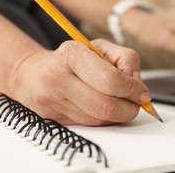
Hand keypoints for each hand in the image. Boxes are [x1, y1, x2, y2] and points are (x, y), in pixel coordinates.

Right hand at [10, 39, 150, 125]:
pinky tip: (104, 108)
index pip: (111, 80)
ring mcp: (52, 102)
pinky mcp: (52, 120)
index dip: (133, 89)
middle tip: (137, 103)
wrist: (33, 75)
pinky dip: (104, 120)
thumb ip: (126, 59)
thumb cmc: (71, 60)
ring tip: (121, 103)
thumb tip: (137, 83)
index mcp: (71, 55)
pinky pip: (89, 126)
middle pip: (106, 106)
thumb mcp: (100, 47)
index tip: (142, 92)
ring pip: (99, 120)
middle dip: (130, 108)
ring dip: (119, 115)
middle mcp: (58, 78)